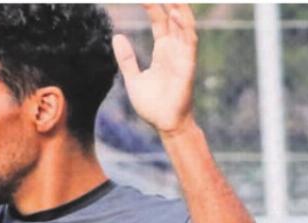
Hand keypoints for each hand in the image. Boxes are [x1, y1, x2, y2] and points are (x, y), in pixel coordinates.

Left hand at [113, 4, 196, 136]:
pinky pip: (189, 42)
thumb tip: (117, 36)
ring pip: (184, 25)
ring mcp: (183, 57)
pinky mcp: (188, 66)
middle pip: (174, 17)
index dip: (152, 5)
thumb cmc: (152, 107)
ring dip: (179, 7)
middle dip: (169, 1)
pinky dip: (184, 27)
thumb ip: (127, 59)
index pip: (160, 20)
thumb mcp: (133, 79)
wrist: (164, 125)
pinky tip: (175, 13)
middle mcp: (175, 50)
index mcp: (163, 51)